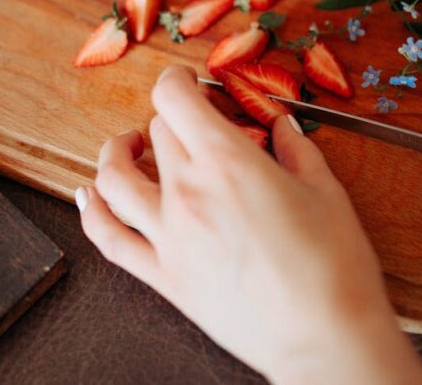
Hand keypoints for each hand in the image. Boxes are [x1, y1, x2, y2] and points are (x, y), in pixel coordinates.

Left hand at [77, 66, 421, 383]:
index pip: (174, 97)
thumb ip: (297, 150)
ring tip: (129, 148)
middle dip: (173, 119)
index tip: (190, 84)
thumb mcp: (326, 192)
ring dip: (116, 153)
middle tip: (196, 128)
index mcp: (228, 161)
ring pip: (113, 178)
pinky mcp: (162, 275)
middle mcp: (188, 192)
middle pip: (155, 132)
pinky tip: (87, 195)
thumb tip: (282, 127)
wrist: (324, 340)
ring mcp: (168, 236)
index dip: (177, 80)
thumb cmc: (334, 269)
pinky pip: (108, 238)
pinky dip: (90, 212)